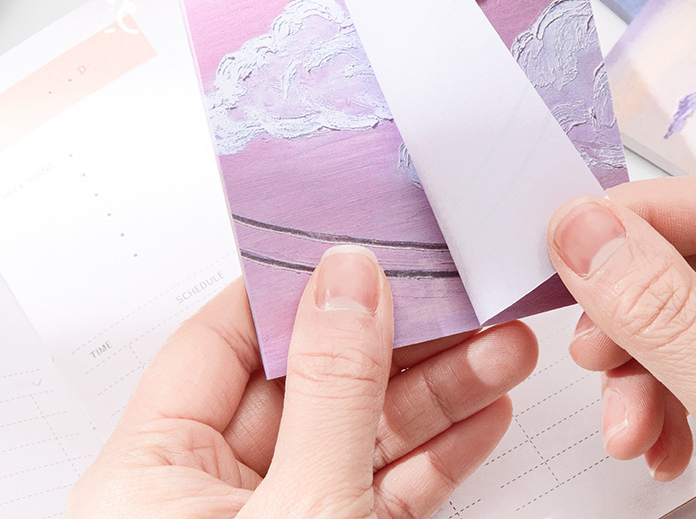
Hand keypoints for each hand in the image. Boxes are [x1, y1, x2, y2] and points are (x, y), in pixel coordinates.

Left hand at [68, 245, 536, 518]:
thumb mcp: (301, 510)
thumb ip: (330, 387)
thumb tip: (347, 277)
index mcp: (151, 474)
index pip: (222, 338)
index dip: (290, 285)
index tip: (355, 246)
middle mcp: (207, 495)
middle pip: (307, 379)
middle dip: (395, 339)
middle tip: (457, 297)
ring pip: (358, 432)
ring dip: (436, 392)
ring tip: (502, 348)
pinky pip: (383, 487)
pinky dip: (437, 455)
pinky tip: (484, 414)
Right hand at [547, 168, 695, 518]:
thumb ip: (666, 316)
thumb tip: (585, 231)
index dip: (650, 215)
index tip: (575, 241)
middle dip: (638, 313)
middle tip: (593, 344)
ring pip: (695, 316)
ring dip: (642, 367)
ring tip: (625, 423)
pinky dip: (664, 397)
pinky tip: (654, 439)